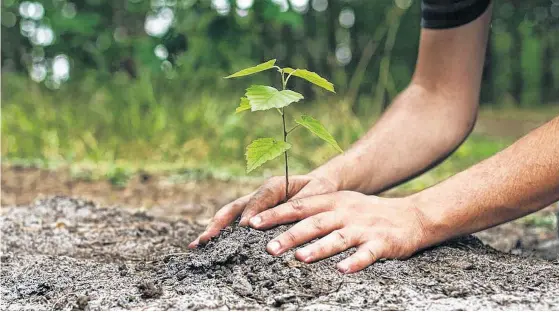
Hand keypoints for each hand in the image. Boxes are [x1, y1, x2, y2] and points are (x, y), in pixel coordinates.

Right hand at [188, 174, 337, 247]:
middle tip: (207, 239)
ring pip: (229, 214)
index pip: (260, 198)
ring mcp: (253, 204)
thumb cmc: (319, 190)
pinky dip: (220, 233)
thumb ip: (301, 202)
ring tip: (198, 244)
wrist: (320, 186)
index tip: (245, 227)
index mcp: (275, 185)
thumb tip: (284, 216)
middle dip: (220, 223)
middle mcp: (259, 194)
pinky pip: (233, 222)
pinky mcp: (252, 214)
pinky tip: (208, 247)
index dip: (252, 211)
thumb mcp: (316, 193)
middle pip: (235, 207)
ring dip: (213, 228)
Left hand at [248, 191, 426, 272]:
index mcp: (333, 202)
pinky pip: (366, 254)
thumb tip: (278, 220)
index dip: (275, 214)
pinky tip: (342, 271)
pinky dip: (355, 262)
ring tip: (300, 259)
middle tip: (269, 248)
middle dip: (290, 235)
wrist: (411, 216)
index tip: (252, 223)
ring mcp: (363, 227)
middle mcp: (345, 212)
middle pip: (314, 223)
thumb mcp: (341, 204)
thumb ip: (314, 210)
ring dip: (319, 248)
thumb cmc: (367, 213)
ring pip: (338, 238)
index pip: (299, 206)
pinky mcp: (381, 243)